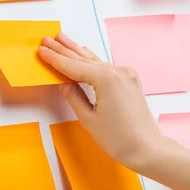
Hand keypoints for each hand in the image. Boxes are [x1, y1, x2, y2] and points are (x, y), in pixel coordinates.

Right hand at [38, 33, 164, 171]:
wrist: (148, 150)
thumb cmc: (118, 139)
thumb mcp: (88, 119)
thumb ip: (74, 97)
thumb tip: (64, 83)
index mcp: (106, 79)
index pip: (73, 66)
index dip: (55, 59)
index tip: (41, 49)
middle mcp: (117, 72)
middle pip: (83, 59)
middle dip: (63, 49)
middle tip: (47, 39)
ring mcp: (126, 75)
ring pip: (94, 60)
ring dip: (76, 50)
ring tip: (62, 39)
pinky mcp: (130, 81)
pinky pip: (105, 66)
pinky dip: (91, 59)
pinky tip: (84, 51)